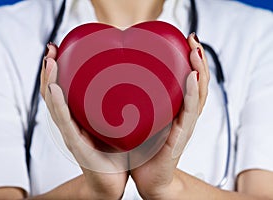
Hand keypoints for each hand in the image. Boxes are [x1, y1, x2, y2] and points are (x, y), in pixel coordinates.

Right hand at [40, 43, 127, 198]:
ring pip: (53, 105)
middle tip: (51, 49)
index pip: (61, 90)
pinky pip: (65, 123)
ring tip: (50, 61)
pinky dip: (58, 105)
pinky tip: (56, 89)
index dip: (57, 70)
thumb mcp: (114, 125)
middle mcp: (70, 125)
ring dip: (49, 82)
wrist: (111, 184)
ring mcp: (71, 135)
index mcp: (77, 119)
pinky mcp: (77, 147)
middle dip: (48, 70)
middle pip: (52, 94)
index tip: (58, 48)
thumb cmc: (114, 154)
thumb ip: (116, 107)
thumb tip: (133, 82)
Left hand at [130, 33, 209, 198]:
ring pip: (199, 93)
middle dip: (198, 59)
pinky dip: (192, 93)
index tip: (185, 40)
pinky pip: (189, 112)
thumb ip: (136, 103)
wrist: (149, 180)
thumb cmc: (143, 151)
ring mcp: (185, 125)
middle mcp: (184, 115)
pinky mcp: (181, 137)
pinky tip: (192, 77)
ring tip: (195, 50)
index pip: (187, 81)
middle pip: (198, 83)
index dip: (189, 60)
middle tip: (192, 39)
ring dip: (200, 70)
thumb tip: (113, 81)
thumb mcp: (140, 121)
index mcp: (175, 110)